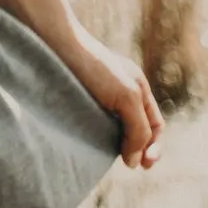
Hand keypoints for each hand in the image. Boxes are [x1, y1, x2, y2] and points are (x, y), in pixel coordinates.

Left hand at [55, 22, 163, 168]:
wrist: (53, 42)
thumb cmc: (92, 66)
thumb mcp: (126, 96)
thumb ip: (138, 129)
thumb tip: (134, 163)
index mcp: (138, 86)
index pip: (154, 124)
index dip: (154, 146)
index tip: (143, 165)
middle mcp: (121, 89)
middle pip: (137, 127)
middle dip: (137, 148)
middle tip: (129, 164)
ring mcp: (99, 93)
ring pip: (115, 127)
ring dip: (116, 144)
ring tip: (108, 156)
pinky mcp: (78, 97)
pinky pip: (94, 123)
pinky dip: (97, 136)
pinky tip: (90, 144)